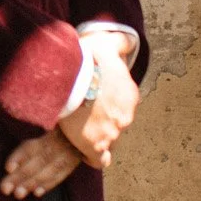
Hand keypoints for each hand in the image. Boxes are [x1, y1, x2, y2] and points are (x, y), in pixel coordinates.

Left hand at [1, 129, 81, 200]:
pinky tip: (36, 193)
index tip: (8, 168)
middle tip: (5, 189)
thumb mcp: (39, 140)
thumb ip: (25, 152)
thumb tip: (9, 170)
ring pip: (45, 173)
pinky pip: (58, 178)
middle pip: (34, 164)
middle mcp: (53, 148)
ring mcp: (62, 158)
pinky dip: (47, 186)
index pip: (29, 149)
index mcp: (42, 140)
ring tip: (18, 194)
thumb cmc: (50, 142)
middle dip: (20, 177)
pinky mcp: (69, 168)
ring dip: (31, 184)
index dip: (18, 158)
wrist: (77, 140)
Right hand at [58, 42, 138, 167]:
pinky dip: (92, 157)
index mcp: (129, 95)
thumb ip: (121, 42)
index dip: (107, 107)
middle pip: (115, 125)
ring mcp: (111, 132)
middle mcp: (125, 116)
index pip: (123, 108)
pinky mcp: (95, 144)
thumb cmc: (86, 57)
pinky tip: (82, 150)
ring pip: (107, 141)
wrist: (70, 74)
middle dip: (102, 122)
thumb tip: (128, 40)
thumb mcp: (108, 43)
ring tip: (78, 130)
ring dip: (95, 136)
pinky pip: (98, 159)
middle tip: (83, 115)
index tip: (94, 104)